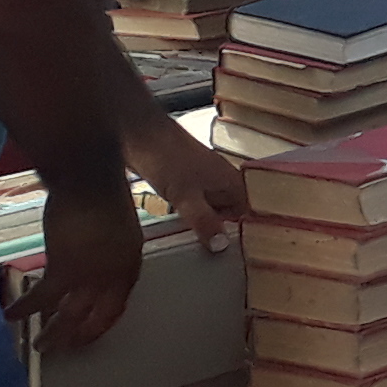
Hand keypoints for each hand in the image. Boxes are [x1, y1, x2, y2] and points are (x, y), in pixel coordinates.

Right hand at [7, 182, 144, 352]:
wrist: (88, 181)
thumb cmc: (102, 195)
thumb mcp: (116, 229)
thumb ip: (107, 252)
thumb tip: (90, 263)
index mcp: (129, 265)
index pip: (118, 304)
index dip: (101, 322)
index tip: (87, 331)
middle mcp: (114, 277)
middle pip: (98, 316)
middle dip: (80, 336)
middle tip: (65, 349)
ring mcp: (90, 277)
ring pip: (70, 315)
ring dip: (53, 333)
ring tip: (39, 346)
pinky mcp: (63, 271)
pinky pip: (42, 298)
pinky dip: (25, 308)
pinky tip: (10, 315)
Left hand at [126, 120, 242, 247]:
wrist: (137, 133)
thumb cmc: (167, 160)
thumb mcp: (186, 196)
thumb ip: (204, 221)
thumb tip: (222, 247)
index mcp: (231, 182)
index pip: (249, 213)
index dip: (245, 231)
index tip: (238, 252)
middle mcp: (222, 180)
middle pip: (231, 213)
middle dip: (223, 230)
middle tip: (214, 252)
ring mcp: (202, 180)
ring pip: (211, 208)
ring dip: (204, 223)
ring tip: (197, 243)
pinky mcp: (184, 181)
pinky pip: (195, 203)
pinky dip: (190, 214)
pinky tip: (180, 225)